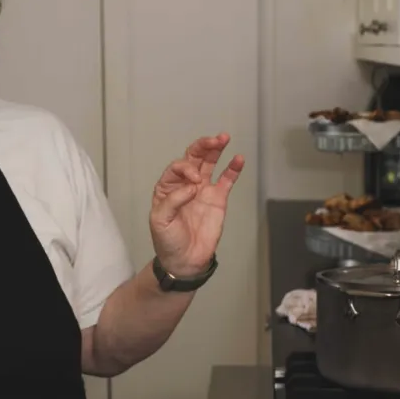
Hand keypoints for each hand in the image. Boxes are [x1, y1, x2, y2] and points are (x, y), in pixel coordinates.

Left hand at [149, 134, 243, 276]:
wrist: (185, 260)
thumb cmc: (168, 241)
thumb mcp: (161, 220)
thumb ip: (173, 200)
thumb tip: (193, 186)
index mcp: (167, 188)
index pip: (177, 167)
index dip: (186, 168)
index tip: (194, 181)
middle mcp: (185, 185)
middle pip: (194, 158)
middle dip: (203, 146)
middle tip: (215, 139)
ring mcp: (203, 190)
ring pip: (210, 163)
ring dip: (216, 150)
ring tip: (224, 138)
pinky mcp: (218, 199)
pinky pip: (226, 180)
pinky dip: (233, 169)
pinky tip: (238, 159)